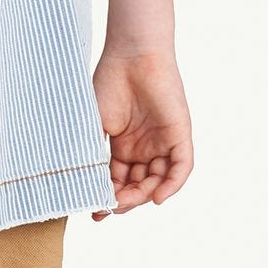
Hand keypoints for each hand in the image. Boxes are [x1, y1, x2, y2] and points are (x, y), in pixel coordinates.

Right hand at [91, 49, 192, 216]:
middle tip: (108, 208)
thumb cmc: (108, 84)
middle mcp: (144, 148)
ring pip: (158, 181)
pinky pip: (181, 168)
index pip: (119, 181)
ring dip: (143, 196)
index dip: (108, 198)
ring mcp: (162, 142)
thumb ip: (94, 157)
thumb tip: (86, 188)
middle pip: (138, 186)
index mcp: (123, 146)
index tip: (93, 211)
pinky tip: (155, 198)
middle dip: (123, 200)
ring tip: (124, 203)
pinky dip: (171, 185)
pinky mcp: (180, 135)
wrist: (130, 56)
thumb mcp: (95, 127)